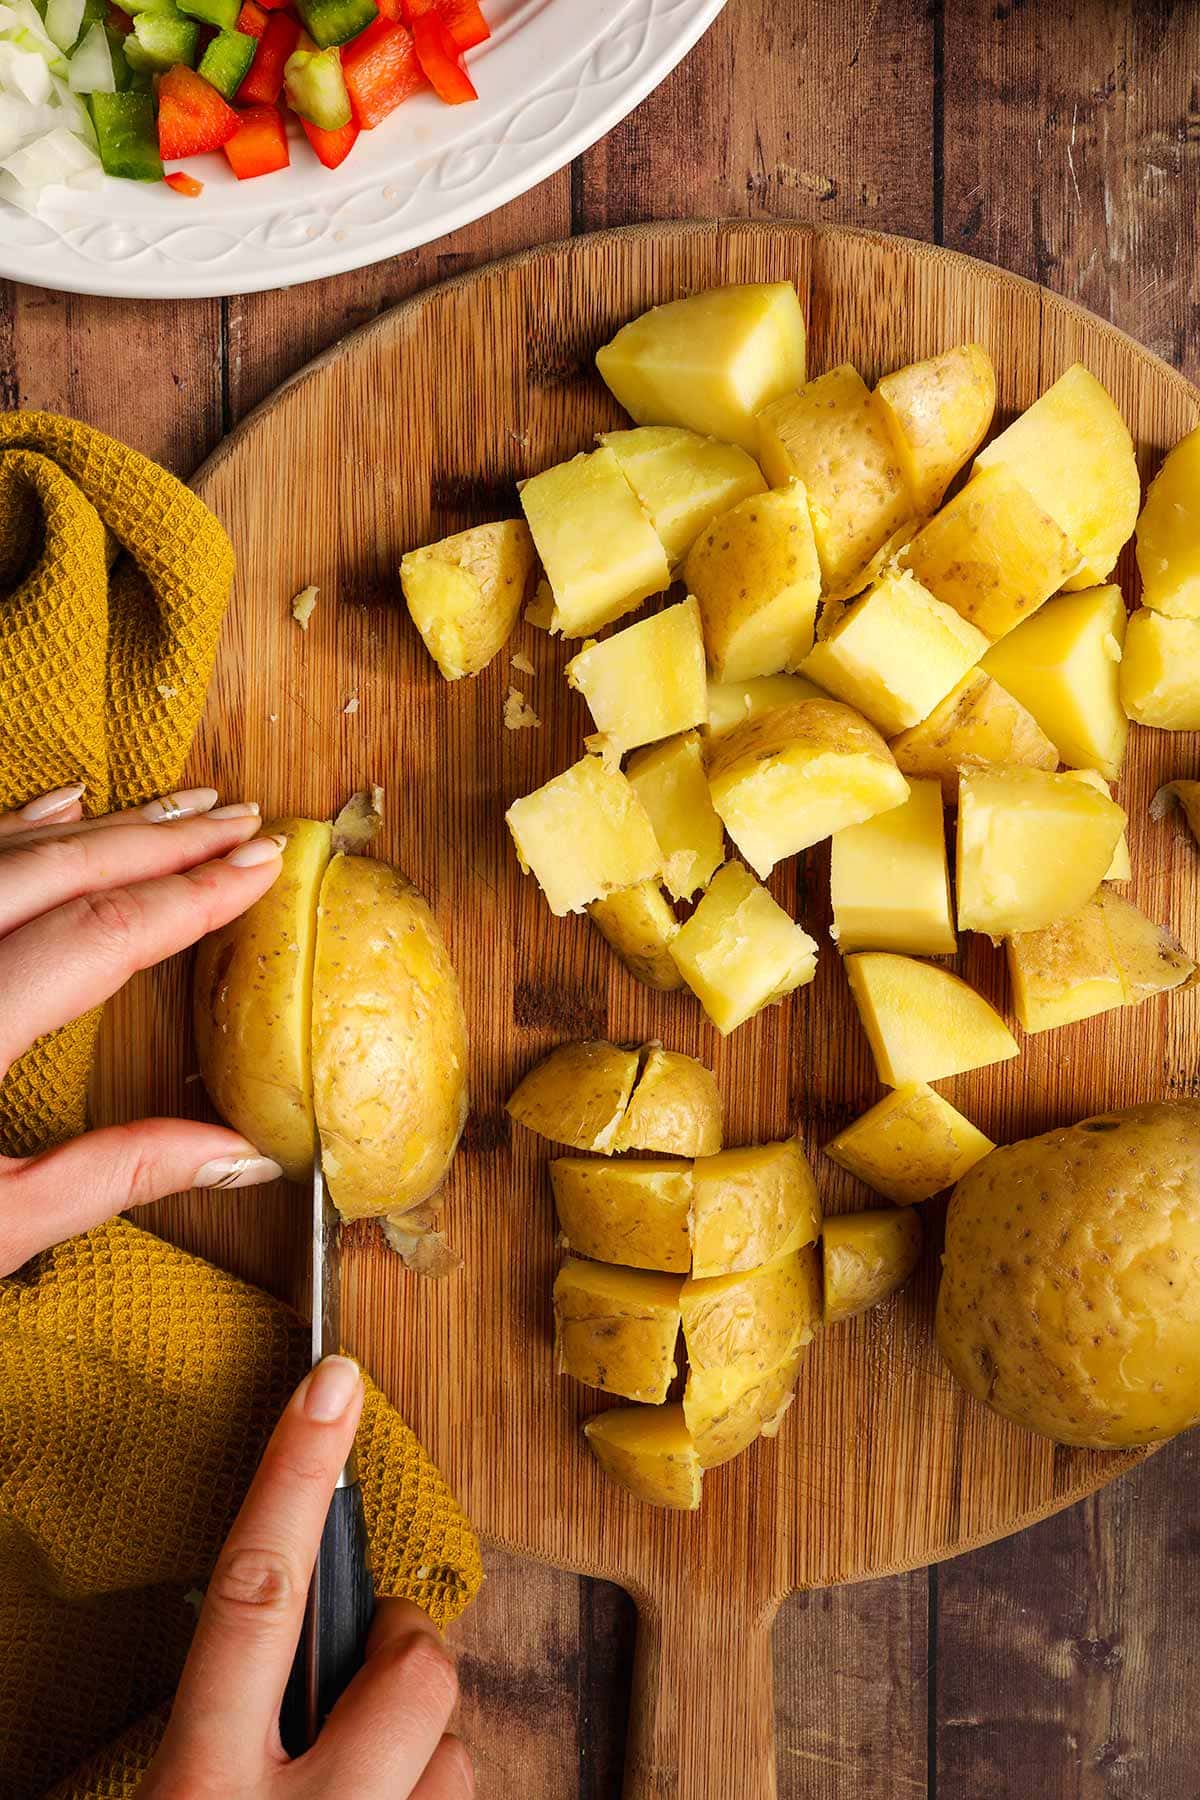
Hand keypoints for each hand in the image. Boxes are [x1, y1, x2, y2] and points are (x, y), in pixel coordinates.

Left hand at [0, 781, 288, 1274]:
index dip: (193, 896)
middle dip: (161, 839)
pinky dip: (13, 828)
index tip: (263, 867)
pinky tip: (57, 808)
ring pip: (1, 851)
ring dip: (99, 826)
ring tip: (178, 809)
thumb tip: (237, 1154)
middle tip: (244, 819)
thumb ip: (112, 1175)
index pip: (102, 936)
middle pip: (58, 871)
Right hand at [142, 1354, 471, 1798]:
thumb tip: (290, 1644)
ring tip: (368, 1784)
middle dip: (410, 1642)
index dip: (296, 1478)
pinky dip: (430, 1799)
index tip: (335, 1383)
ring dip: (424, 1754)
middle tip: (379, 1658)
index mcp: (201, 1786)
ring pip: (456, 1750)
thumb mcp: (177, 1799)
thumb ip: (224, 1723)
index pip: (257, 1594)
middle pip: (407, 1670)